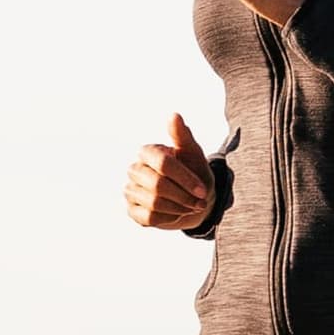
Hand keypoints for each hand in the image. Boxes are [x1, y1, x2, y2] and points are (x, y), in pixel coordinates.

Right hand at [125, 114, 216, 230]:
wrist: (193, 197)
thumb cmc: (193, 171)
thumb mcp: (193, 153)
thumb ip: (183, 136)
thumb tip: (174, 115)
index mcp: (148, 152)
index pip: (163, 164)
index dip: (185, 179)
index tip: (203, 190)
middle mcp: (135, 169)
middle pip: (157, 185)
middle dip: (183, 196)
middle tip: (200, 203)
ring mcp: (130, 190)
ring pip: (154, 203)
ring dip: (179, 208)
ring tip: (191, 206)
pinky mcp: (132, 210)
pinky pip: (149, 218)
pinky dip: (168, 218)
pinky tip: (177, 213)